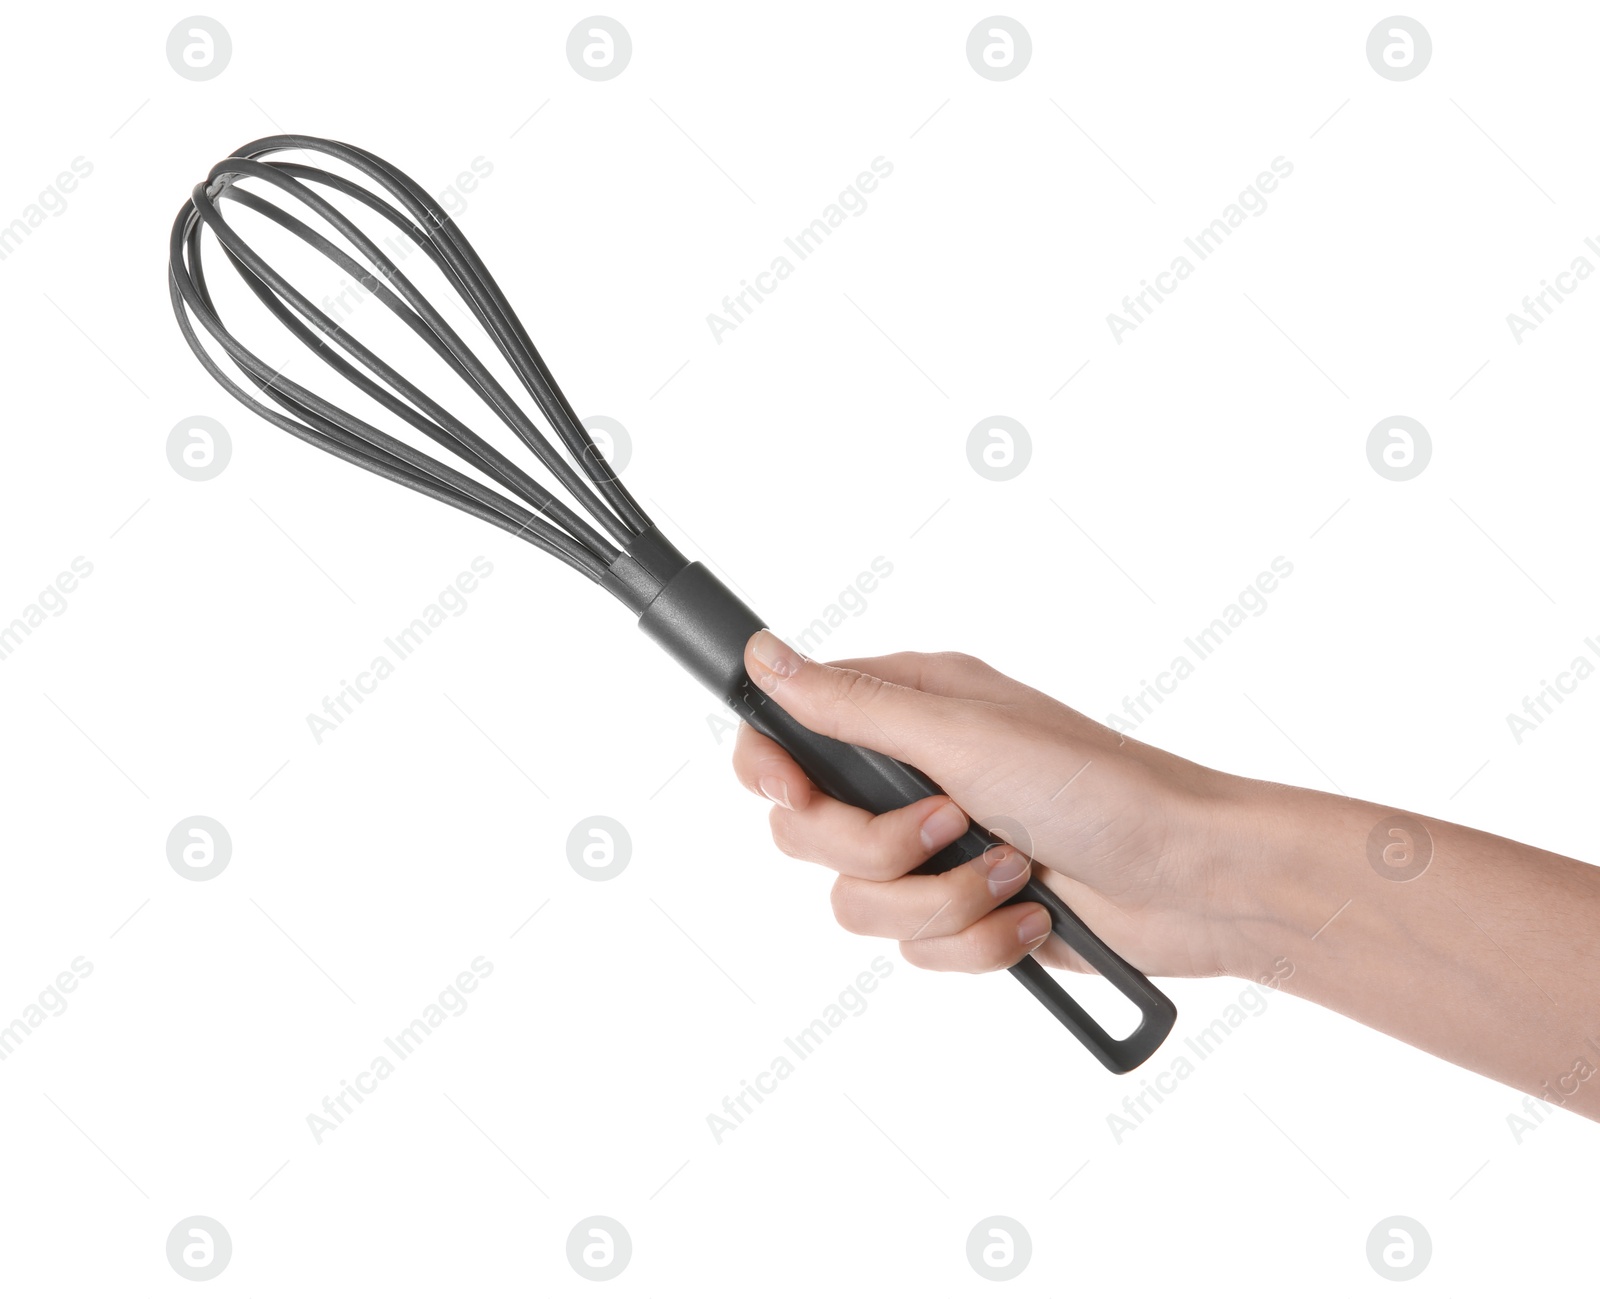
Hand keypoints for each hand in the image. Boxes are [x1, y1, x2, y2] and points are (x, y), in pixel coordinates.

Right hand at [732, 631, 1252, 980]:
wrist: (1194, 882)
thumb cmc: (1101, 786)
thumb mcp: (965, 736)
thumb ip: (853, 708)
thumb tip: (764, 657)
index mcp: (909, 711)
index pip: (788, 732)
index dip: (771, 769)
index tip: (790, 794)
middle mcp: (913, 777)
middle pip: (810, 834)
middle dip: (880, 850)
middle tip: (952, 826)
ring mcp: (938, 851)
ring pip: (858, 904)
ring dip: (941, 902)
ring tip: (1012, 873)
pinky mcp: (964, 912)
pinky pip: (916, 949)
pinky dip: (977, 940)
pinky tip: (1031, 913)